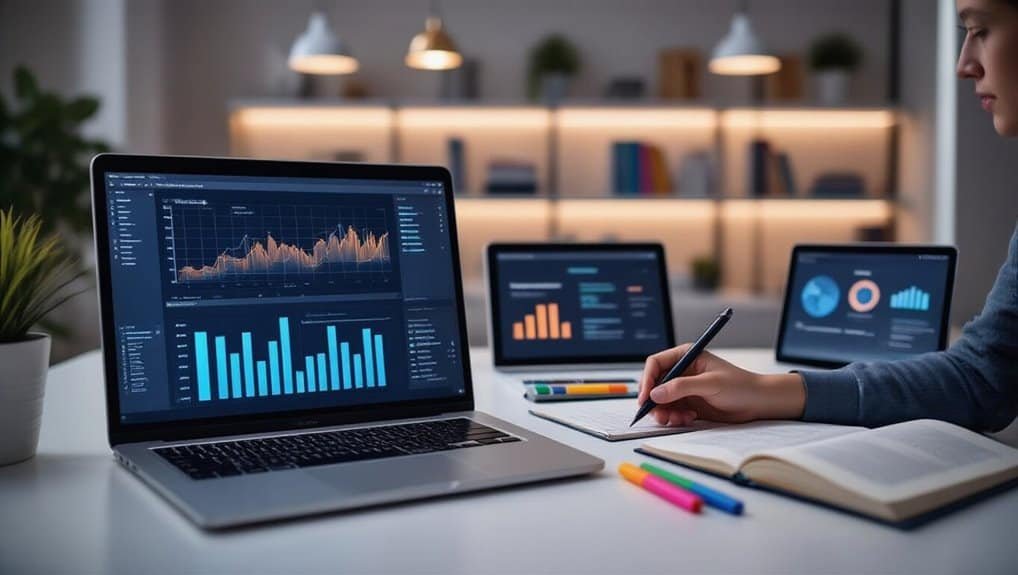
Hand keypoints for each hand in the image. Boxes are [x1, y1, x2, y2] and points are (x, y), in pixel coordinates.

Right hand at [637, 344, 805, 426]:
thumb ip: (682, 387)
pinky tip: (688, 418)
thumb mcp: (710, 384)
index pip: (656, 364)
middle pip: (655, 384)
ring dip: (664, 412)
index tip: (646, 397)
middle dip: (654, 401)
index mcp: (686, 356)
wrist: (757, 403)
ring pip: (661, 400)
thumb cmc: (740, 386)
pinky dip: (674, 417)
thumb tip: (655, 393)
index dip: (647, 380)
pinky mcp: (688, 403)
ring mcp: (684, 388)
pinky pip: (671, 411)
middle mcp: (682, 371)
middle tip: (659, 415)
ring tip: (677, 419)